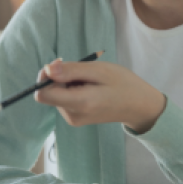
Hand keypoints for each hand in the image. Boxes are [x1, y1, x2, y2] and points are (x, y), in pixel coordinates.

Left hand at [34, 58, 165, 132]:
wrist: (139, 106)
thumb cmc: (123, 84)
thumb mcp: (98, 70)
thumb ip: (71, 70)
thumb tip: (46, 69)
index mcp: (79, 104)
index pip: (43, 94)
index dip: (45, 77)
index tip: (60, 64)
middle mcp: (72, 115)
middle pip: (49, 93)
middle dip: (59, 77)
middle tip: (82, 70)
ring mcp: (73, 119)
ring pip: (56, 95)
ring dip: (67, 82)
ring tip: (90, 80)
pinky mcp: (75, 118)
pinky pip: (63, 99)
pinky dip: (71, 89)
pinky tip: (88, 87)